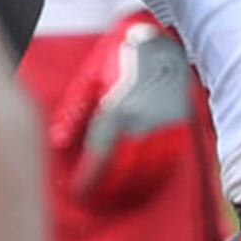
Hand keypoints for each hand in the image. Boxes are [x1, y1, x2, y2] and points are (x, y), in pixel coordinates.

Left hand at [49, 16, 194, 210]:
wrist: (157, 40)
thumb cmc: (117, 58)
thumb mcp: (89, 78)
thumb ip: (74, 111)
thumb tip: (58, 142)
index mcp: (117, 109)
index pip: (100, 156)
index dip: (89, 180)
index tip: (79, 194)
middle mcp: (144, 120)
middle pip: (126, 169)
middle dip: (110, 190)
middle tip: (97, 200)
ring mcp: (166, 124)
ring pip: (151, 169)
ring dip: (134, 189)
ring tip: (120, 199)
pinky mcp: (182, 124)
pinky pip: (171, 160)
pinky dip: (157, 177)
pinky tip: (145, 184)